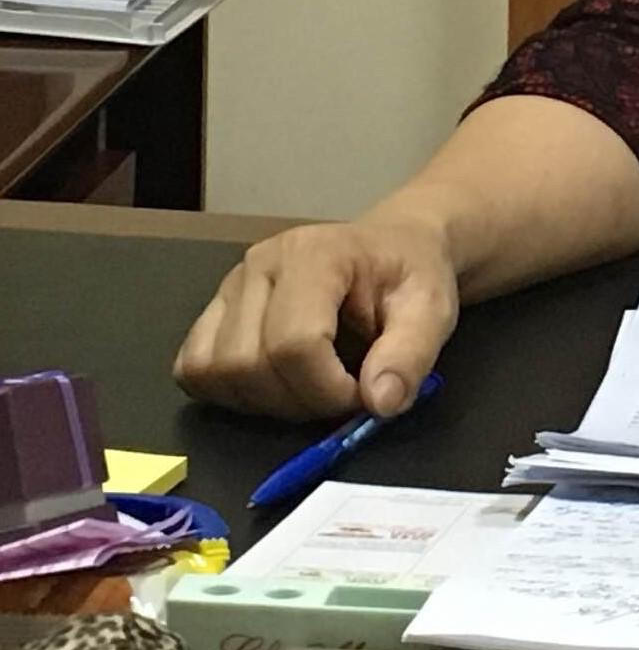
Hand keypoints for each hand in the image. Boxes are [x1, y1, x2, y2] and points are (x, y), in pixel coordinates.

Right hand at [173, 217, 459, 420]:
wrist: (395, 246)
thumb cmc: (411, 274)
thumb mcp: (433, 308)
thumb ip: (411, 354)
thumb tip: (379, 403)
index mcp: (314, 255)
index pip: (293, 343)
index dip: (326, 389)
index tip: (363, 394)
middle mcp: (259, 265)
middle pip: (246, 364)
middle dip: (297, 400)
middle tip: (340, 394)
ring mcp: (229, 286)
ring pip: (212, 372)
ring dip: (262, 401)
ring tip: (311, 387)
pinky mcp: (214, 310)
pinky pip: (194, 368)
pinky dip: (231, 392)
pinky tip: (277, 383)